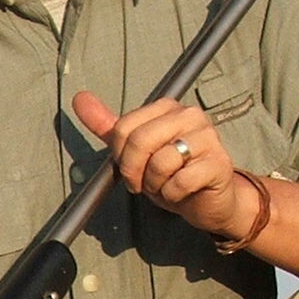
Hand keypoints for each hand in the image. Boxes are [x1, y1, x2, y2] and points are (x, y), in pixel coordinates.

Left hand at [72, 89, 260, 243]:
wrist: (205, 200)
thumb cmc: (171, 173)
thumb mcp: (135, 149)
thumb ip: (108, 126)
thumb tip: (80, 98)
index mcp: (167, 108)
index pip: (124, 127)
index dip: (121, 155)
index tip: (132, 167)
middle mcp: (190, 116)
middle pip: (140, 141)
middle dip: (134, 171)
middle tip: (143, 182)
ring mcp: (208, 137)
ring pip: (160, 163)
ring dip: (155, 185)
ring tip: (166, 184)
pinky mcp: (218, 163)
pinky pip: (180, 182)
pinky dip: (172, 194)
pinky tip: (181, 191)